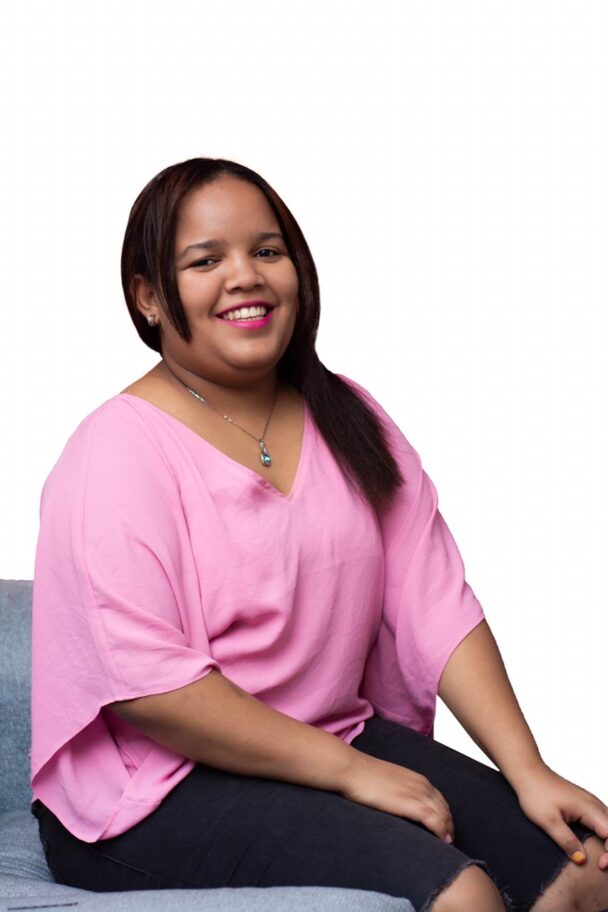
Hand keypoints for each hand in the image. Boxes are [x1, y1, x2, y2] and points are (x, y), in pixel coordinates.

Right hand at [340, 750, 454, 843]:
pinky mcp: (410, 804)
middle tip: (448, 839)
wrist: (353, 770)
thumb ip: (399, 790)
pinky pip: (434, 820)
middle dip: (449, 824)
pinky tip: (442, 840)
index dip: (444, 815)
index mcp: (417, 779)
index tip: (444, 828)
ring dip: (447, 830)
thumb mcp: (388, 781)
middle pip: (445, 808)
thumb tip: (398, 803)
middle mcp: (421, 785)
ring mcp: (417, 794)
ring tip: (447, 844)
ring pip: (442, 815)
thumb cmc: (365, 776)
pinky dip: (441, 831)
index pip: (440, 799)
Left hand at [512, 763, 607, 869]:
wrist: (527, 772)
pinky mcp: (584, 803)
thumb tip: (582, 860)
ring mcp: (590, 802)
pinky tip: (594, 843)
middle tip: (601, 864)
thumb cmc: (536, 793)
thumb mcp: (548, 821)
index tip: (600, 864)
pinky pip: (602, 820)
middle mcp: (594, 804)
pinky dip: (603, 833)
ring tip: (600, 857)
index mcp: (588, 808)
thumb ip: (567, 841)